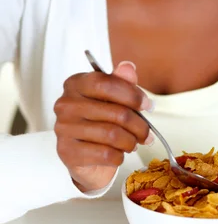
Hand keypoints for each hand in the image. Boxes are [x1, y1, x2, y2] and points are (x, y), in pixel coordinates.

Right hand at [54, 61, 152, 192]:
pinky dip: (119, 156)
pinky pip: (105, 154)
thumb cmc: (100, 119)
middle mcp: (65, 104)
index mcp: (76, 83)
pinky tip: (119, 154)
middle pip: (116, 112)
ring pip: (112, 135)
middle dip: (139, 125)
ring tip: (134, 143)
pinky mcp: (67, 152)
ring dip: (131, 142)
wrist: (84, 153)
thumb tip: (128, 67)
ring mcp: (64, 128)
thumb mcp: (112, 96)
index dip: (132, 95)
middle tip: (147, 132)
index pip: (106, 83)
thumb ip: (122, 81)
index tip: (147, 105)